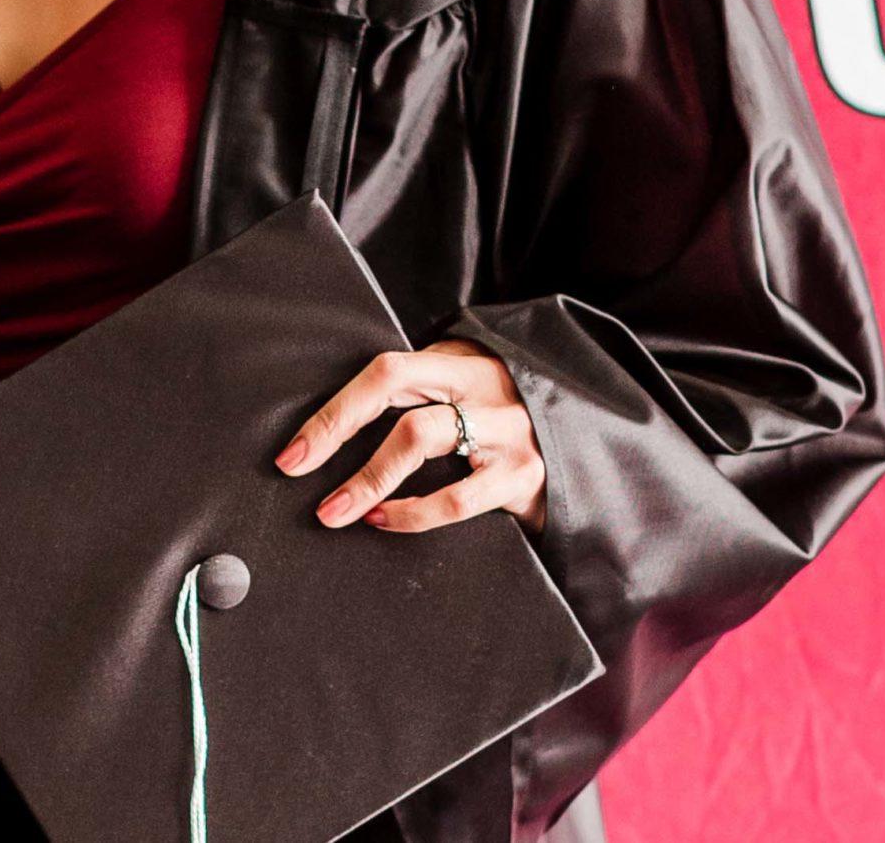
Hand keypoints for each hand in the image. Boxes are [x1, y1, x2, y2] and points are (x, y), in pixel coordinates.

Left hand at [274, 339, 547, 535]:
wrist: (591, 443)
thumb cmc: (503, 418)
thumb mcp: (466, 388)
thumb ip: (420, 391)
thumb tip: (336, 423)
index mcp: (462, 363)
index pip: (386, 372)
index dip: (335, 409)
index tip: (293, 451)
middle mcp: (484, 390)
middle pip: (400, 404)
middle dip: (339, 439)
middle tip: (298, 474)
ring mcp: (507, 432)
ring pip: (423, 439)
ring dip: (368, 480)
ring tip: (335, 511)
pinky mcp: (524, 477)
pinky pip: (457, 498)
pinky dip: (412, 513)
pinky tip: (384, 520)